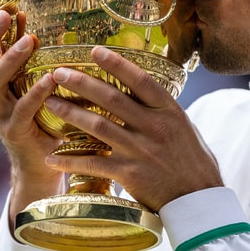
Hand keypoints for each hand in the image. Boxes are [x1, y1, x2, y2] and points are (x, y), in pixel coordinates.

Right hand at [0, 0, 65, 225]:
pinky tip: (51, 78)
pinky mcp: (15, 132)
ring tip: (30, 40)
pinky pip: (22, 111)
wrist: (40, 163)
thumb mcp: (25, 78)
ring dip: (9, 59)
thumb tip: (22, 12)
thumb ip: (21, 49)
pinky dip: (36, 93)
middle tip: (5, 13)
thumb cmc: (36, 113)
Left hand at [44, 45, 223, 211]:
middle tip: (59, 73)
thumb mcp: (183, 125)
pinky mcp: (129, 174)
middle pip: (112, 98)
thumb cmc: (192, 160)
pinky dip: (71, 160)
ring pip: (98, 126)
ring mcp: (140, 150)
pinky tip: (53, 156)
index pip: (140, 80)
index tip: (95, 51)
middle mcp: (154, 126)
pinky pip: (94, 163)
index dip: (116, 63)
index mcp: (169, 111)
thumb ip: (160, 108)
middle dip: (82, 83)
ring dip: (71, 114)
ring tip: (51, 104)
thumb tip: (139, 86)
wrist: (199, 199)